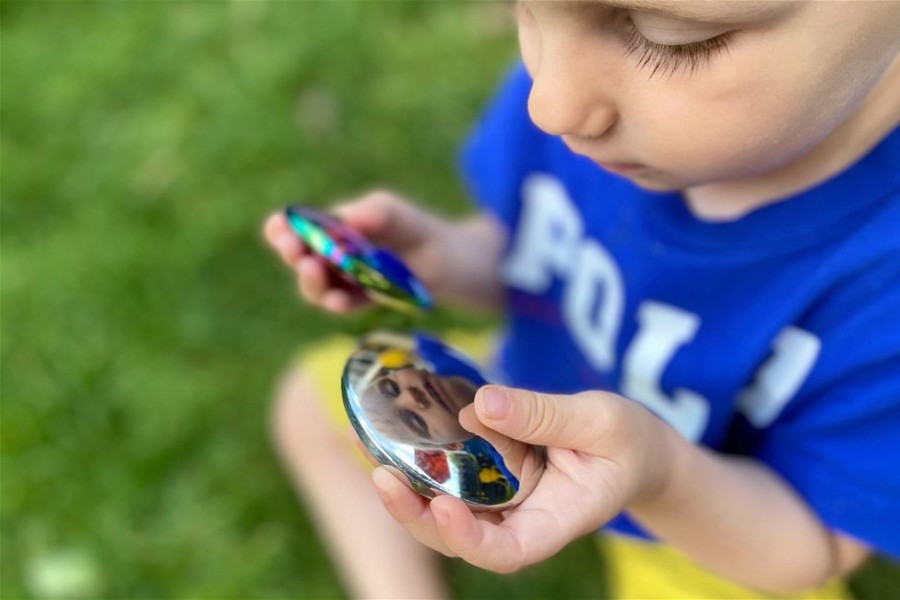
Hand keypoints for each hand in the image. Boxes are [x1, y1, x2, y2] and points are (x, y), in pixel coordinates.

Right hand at [263, 191, 449, 312]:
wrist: (471, 272)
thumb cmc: (440, 240)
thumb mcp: (414, 223)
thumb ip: (382, 214)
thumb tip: (347, 217)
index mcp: (350, 222)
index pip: (307, 223)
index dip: (287, 228)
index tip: (279, 230)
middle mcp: (346, 248)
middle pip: (306, 253)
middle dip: (297, 255)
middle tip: (300, 257)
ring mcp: (355, 276)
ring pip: (321, 283)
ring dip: (313, 282)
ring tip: (317, 275)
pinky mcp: (368, 299)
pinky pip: (345, 302)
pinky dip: (339, 302)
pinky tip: (339, 300)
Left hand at [372, 385, 678, 572]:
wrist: (633, 448)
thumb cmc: (628, 440)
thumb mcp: (600, 420)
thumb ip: (545, 415)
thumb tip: (481, 404)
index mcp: (557, 521)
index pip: (508, 550)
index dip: (469, 539)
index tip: (442, 506)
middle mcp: (521, 520)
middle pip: (461, 536)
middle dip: (416, 514)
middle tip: (382, 475)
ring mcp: (503, 501)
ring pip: (446, 507)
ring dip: (407, 485)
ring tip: (372, 447)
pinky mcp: (491, 476)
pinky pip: (451, 474)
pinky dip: (422, 457)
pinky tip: (393, 429)